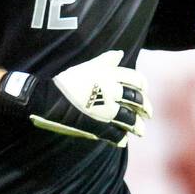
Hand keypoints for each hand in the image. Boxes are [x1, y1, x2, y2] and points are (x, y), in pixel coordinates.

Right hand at [0, 50, 151, 147]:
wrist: (46, 98)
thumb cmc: (66, 80)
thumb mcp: (87, 66)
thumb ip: (105, 60)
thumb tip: (120, 53)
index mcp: (108, 75)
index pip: (135, 79)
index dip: (143, 86)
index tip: (145, 91)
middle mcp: (110, 91)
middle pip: (136, 99)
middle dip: (145, 107)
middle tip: (148, 113)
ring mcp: (105, 109)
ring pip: (130, 118)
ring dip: (137, 126)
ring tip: (141, 130)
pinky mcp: (97, 125)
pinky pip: (115, 133)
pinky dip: (120, 138)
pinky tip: (122, 140)